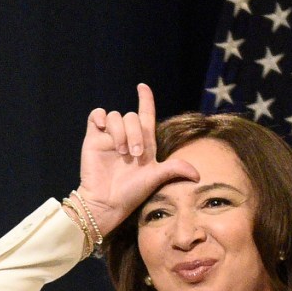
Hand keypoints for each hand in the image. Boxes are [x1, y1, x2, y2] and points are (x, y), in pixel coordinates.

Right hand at [76, 84, 199, 230]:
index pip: (145, 114)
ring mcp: (109, 137)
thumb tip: (198, 174)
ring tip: (120, 152)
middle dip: (135, 133)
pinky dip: (99, 116)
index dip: (145, 99)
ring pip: (116, 116)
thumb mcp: (156, 178)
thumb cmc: (131, 193)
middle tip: (134, 154)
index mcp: (143, 142)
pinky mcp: (93, 139)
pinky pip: (96, 116)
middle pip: (132, 117)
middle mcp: (126, 137)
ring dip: (120, 132)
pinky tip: (101, 127)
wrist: (106, 203)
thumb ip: (175, 169)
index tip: (142, 87)